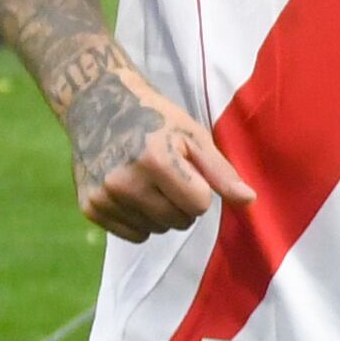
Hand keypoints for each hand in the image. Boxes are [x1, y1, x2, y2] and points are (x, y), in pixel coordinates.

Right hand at [65, 62, 253, 242]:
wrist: (98, 105)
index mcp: (156, 161)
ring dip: (161, 214)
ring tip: (149, 182)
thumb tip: (249, 201)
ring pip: (156, 230)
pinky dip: (140, 221)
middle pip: (179, 221)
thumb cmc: (155, 118)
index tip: (188, 170)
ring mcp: (104, 196)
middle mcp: (125, 182)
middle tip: (169, 176)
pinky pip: (132, 235)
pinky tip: (132, 194)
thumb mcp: (193, 136)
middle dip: (183, 204)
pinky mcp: (90, 207)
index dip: (201, 189)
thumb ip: (221, 172)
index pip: (199, 205)